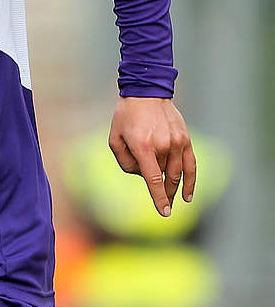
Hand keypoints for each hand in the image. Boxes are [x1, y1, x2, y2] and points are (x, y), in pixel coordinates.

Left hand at [107, 96, 196, 215]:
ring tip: (172, 198)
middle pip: (164, 178)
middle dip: (164, 193)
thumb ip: (125, 162)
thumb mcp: (114, 139)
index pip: (153, 179)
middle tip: (165, 206)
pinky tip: (188, 195)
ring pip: (177, 173)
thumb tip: (142, 176)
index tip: (164, 212)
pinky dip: (191, 181)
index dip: (159, 197)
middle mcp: (162, 145)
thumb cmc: (125, 117)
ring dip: (174, 187)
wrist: (146, 93)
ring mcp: (176, 142)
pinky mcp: (185, 139)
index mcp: (143, 146)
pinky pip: (191, 165)